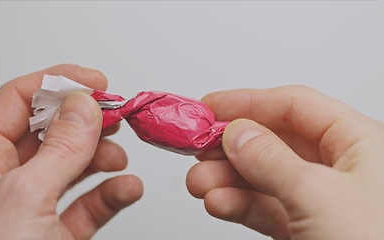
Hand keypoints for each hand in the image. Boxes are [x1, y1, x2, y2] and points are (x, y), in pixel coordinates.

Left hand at [0, 64, 142, 239]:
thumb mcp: (23, 199)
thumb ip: (59, 150)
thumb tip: (84, 106)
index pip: (20, 100)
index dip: (58, 83)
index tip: (95, 82)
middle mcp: (8, 178)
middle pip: (53, 130)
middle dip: (87, 119)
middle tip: (117, 114)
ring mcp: (36, 206)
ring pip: (75, 164)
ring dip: (103, 156)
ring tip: (119, 158)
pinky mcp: (59, 232)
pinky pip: (90, 202)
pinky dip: (112, 193)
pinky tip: (127, 188)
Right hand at [186, 86, 383, 239]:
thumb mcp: (320, 197)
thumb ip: (272, 160)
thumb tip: (237, 133)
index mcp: (360, 145)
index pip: (295, 106)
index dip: (249, 102)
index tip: (209, 108)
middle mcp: (341, 170)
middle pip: (274, 142)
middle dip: (231, 146)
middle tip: (196, 148)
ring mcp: (322, 202)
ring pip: (265, 178)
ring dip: (228, 178)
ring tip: (199, 182)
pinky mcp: (308, 230)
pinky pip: (267, 208)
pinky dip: (239, 205)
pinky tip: (218, 203)